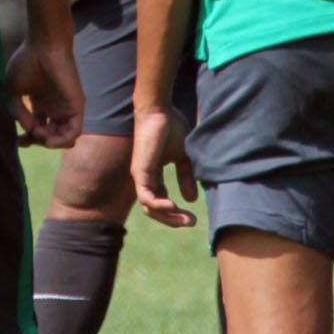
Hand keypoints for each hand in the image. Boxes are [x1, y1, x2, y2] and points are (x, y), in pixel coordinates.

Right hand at [4, 41, 82, 148]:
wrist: (43, 46)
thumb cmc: (26, 62)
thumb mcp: (12, 90)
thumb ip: (17, 111)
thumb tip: (28, 129)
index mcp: (41, 103)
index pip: (38, 128)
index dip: (28, 138)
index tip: (18, 140)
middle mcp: (55, 107)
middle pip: (50, 135)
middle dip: (37, 142)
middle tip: (25, 139)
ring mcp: (66, 107)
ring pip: (64, 137)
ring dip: (50, 143)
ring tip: (39, 136)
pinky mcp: (76, 106)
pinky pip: (74, 132)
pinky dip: (62, 140)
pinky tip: (48, 139)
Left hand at [132, 105, 199, 227]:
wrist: (160, 110)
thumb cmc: (171, 127)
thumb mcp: (183, 156)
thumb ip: (186, 176)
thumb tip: (192, 200)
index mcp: (154, 175)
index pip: (161, 201)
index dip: (176, 213)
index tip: (194, 218)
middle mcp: (144, 177)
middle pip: (154, 209)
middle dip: (173, 220)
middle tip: (191, 223)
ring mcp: (140, 175)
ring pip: (149, 207)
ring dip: (168, 217)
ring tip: (185, 219)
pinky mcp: (139, 171)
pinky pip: (145, 196)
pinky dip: (158, 205)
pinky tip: (173, 206)